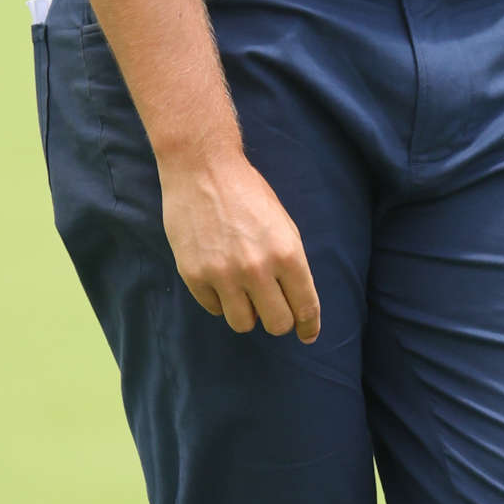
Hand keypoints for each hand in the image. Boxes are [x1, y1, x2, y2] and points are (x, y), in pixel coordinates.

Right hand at [160, 144, 320, 340]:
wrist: (202, 169)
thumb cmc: (248, 194)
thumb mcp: (284, 226)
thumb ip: (292, 265)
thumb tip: (297, 303)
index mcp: (287, 254)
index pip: (305, 307)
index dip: (309, 326)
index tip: (307, 334)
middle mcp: (257, 269)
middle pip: (277, 324)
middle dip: (279, 321)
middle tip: (272, 308)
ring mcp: (223, 274)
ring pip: (243, 324)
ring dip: (247, 313)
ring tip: (243, 293)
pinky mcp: (194, 275)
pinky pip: (214, 309)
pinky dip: (220, 300)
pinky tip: (220, 278)